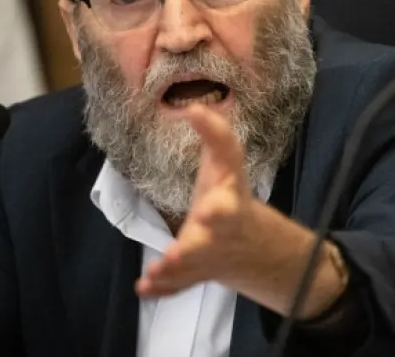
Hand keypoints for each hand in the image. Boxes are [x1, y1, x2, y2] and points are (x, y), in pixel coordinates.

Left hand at [134, 103, 346, 317]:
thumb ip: (215, 135)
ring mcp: (209, 255)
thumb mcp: (226, 163)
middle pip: (212, 237)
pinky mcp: (196, 273)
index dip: (216, 198)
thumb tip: (194, 106)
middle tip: (179, 247)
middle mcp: (221, 229)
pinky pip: (181, 285)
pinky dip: (164, 289)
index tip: (203, 200)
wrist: (248, 243)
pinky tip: (145, 288)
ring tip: (155, 272)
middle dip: (197, 241)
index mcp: (229, 199)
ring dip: (175, 270)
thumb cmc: (228, 193)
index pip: (227, 190)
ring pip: (193, 266)